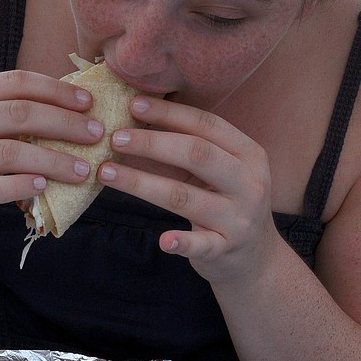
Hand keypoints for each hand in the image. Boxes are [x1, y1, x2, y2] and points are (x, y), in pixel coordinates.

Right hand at [0, 69, 104, 250]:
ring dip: (53, 160)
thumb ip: (5, 115)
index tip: (89, 102)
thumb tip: (68, 106)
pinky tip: (45, 188)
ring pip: (9, 152)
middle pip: (17, 113)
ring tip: (84, 170)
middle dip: (64, 122)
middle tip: (97, 134)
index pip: (15, 82)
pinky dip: (21, 187)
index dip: (56, 90)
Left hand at [97, 95, 278, 286]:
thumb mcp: (215, 172)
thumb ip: (183, 151)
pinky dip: (181, 242)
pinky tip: (162, 240)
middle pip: (197, 154)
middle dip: (152, 143)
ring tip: (106, 173)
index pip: (207, 125)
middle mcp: (248, 183)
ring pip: (185, 197)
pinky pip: (201, 245)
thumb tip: (133, 124)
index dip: (169, 113)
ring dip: (140, 184)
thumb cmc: (226, 202)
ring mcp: (239, 218)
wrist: (255, 256)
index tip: (133, 104)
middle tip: (115, 138)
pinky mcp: (225, 249)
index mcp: (248, 154)